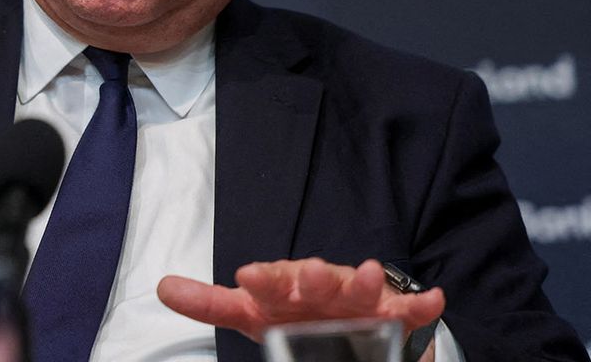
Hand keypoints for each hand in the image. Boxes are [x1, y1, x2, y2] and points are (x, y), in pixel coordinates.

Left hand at [156, 258, 444, 342]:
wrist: (346, 320)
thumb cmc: (293, 313)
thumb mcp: (251, 313)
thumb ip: (209, 302)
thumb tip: (161, 287)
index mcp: (282, 291)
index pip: (267, 283)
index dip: (260, 280)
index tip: (246, 276)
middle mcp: (318, 288)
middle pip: (313, 279)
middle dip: (310, 277)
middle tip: (307, 275)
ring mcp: (355, 298)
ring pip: (357, 287)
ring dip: (361, 280)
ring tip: (367, 273)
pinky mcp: (389, 311)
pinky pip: (407, 308)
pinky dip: (420, 304)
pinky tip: (432, 299)